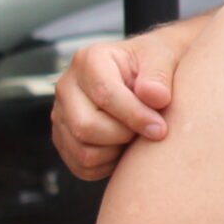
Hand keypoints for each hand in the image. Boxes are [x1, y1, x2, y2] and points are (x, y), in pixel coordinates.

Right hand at [50, 29, 186, 179]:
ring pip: (83, 151)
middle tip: (150, 131)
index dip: (135, 116)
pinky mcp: (64, 138)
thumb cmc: (155, 64)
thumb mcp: (163, 57)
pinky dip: (109, 164)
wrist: (145, 74)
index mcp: (89, 60)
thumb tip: (155, 97)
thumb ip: (159, 74)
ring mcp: (61, 114)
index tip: (161, 128)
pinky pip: (83, 166)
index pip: (105, 95)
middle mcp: (67, 87)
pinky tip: (126, 146)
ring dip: (117, 151)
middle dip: (124, 135)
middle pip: (86, 127)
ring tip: (137, 135)